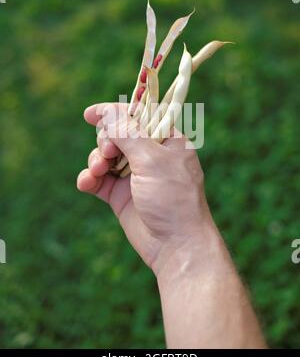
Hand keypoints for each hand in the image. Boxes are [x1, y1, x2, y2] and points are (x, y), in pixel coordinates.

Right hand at [77, 102, 211, 274]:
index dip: (114, 112)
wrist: (176, 245)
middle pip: (116, 134)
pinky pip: (98, 180)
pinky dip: (89, 179)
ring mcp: (134, 175)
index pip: (137, 115)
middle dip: (105, 139)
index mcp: (165, 139)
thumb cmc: (173, 197)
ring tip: (98, 170)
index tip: (90, 114)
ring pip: (104, 156)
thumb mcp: (152, 159)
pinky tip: (86, 183)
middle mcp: (149, 154)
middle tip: (108, 151)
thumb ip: (127, 133)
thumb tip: (107, 112)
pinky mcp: (120, 195)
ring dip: (96, 159)